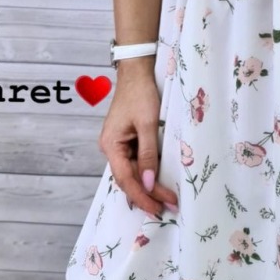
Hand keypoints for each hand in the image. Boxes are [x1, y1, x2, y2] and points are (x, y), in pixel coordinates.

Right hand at [99, 66, 178, 217]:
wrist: (136, 73)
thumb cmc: (141, 94)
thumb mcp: (147, 124)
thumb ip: (148, 154)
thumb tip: (148, 183)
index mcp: (111, 144)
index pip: (125, 179)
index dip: (142, 195)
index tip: (159, 207)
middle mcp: (111, 148)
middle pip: (128, 179)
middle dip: (147, 194)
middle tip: (168, 207)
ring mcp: (119, 145)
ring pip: (132, 173)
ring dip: (148, 186)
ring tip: (166, 199)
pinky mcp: (127, 141)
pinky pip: (136, 163)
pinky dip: (147, 174)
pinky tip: (158, 182)